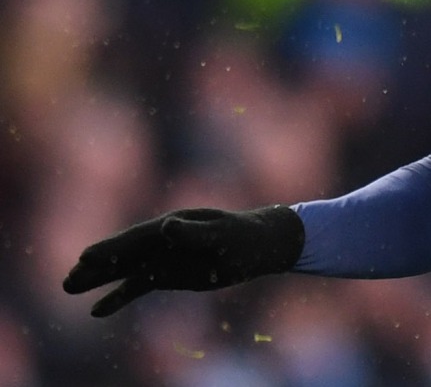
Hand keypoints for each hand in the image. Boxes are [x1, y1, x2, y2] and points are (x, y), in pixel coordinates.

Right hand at [62, 205, 304, 316]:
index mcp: (173, 225)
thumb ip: (194, 231)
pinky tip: (97, 310)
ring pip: (124, 271)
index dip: (112, 248)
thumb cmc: (243, 235)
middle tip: (67, 279)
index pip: (136, 238)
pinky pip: (137, 286)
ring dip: (98, 281)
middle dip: (96, 266)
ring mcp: (163, 258)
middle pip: (123, 254)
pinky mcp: (168, 275)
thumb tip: (166, 226)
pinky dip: (117, 297)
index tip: (87, 257)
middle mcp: (162, 240)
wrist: (258, 246)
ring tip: (68, 288)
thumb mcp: (222, 233)